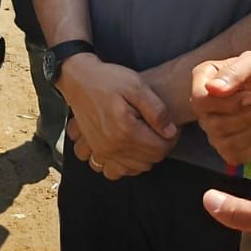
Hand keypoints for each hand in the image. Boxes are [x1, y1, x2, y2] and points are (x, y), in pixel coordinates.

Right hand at [58, 56, 177, 175]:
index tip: (171, 125)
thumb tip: (170, 132)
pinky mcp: (96, 150)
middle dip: (161, 146)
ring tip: (146, 136)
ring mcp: (102, 151)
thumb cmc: (108, 79)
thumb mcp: (136, 85)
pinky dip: (127, 164)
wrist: (78, 79)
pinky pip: (116, 170)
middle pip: (150, 159)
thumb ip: (156, 110)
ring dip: (146, 156)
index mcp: (126, 131)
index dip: (172, 138)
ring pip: (136, 167)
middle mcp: (113, 146)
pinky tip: (131, 148)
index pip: (161, 148)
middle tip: (160, 128)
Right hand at [190, 52, 250, 166]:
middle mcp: (205, 104)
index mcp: (205, 78)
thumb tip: (212, 88)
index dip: (225, 102)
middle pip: (209, 123)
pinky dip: (249, 146)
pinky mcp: (226, 145)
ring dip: (246, 130)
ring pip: (220, 140)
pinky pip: (231, 154)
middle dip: (240, 116)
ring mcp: (213, 126)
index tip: (249, 95)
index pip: (199, 99)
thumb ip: (235, 71)